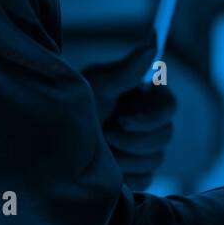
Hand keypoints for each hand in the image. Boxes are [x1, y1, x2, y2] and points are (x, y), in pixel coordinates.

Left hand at [79, 38, 177, 189]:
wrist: (54, 142)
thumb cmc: (74, 105)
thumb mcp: (97, 85)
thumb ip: (126, 70)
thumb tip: (152, 46)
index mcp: (145, 98)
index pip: (169, 107)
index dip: (150, 117)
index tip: (122, 120)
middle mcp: (150, 123)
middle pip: (165, 135)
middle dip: (131, 139)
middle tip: (103, 135)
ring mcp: (145, 149)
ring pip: (155, 159)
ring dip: (123, 156)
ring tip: (99, 148)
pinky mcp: (138, 172)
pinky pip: (144, 178)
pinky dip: (124, 174)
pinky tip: (103, 166)